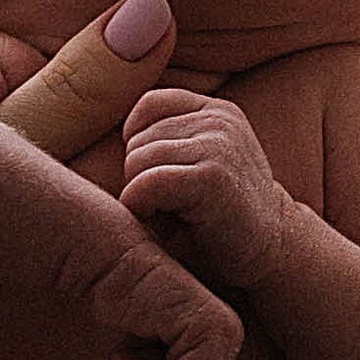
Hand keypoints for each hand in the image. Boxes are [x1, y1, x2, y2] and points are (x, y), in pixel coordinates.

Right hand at [68, 225, 243, 359]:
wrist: (94, 256)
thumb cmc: (104, 304)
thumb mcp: (133, 357)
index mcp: (214, 345)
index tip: (129, 358)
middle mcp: (226, 338)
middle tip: (127, 359)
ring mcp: (223, 332)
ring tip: (127, 353)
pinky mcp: (210, 328)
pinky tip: (127, 347)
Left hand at [118, 87, 295, 294]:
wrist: (274, 254)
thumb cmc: (220, 216)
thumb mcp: (198, 161)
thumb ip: (165, 136)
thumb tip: (84, 117)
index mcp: (215, 109)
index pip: (146, 106)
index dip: (138, 146)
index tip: (159, 181)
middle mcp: (218, 119)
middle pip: (136, 138)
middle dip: (141, 178)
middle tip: (173, 207)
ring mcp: (218, 144)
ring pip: (136, 161)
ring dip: (143, 197)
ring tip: (174, 215)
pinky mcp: (211, 177)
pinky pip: (145, 184)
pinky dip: (143, 209)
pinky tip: (168, 225)